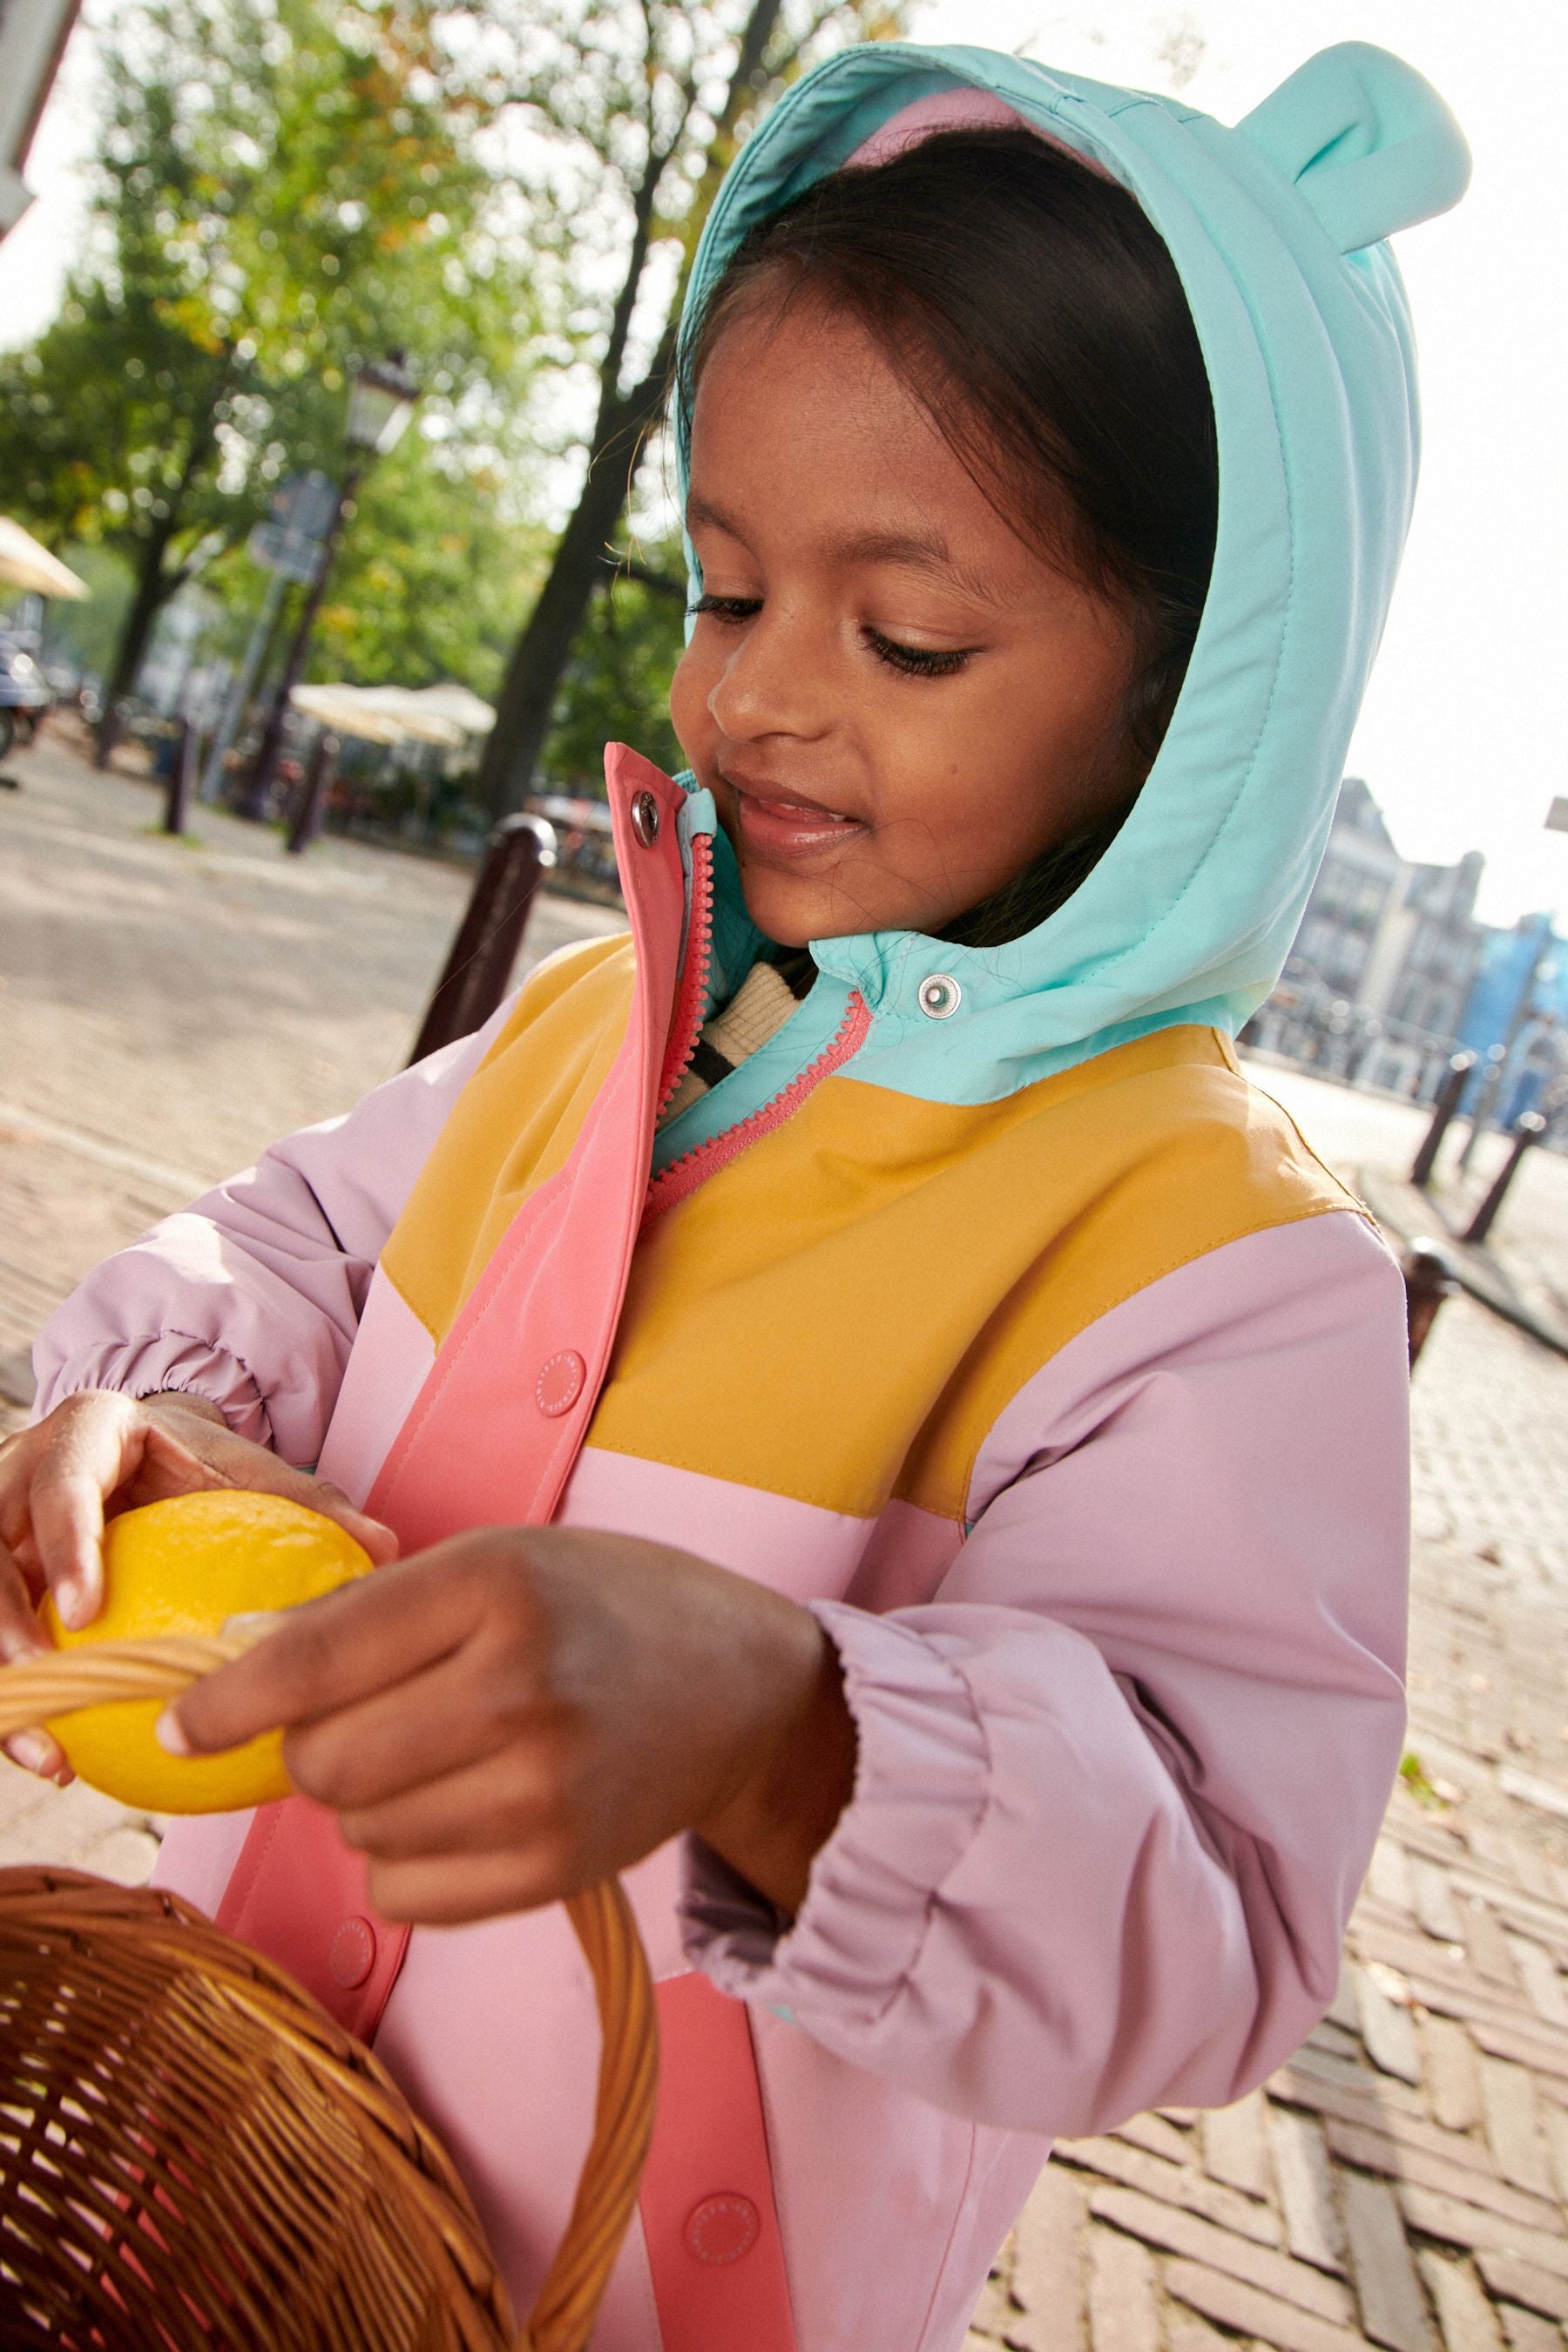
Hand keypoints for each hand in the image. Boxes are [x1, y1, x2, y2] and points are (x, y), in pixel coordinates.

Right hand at [0, 1389, 395, 1780]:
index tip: (88, 1607)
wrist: (144, 1454)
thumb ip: (309, 1504)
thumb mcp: (247, 1470)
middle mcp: (15, 1477)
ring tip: (47, 1751)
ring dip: (3, 1681)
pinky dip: (20, 1704)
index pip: (59, 1484)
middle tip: (43, 1682)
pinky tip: (59, 1763)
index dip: (64, 1543)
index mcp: (81, 1436)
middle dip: (2, 1621)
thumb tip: (386, 1549)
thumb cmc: (199, 1465)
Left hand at [161, 1526, 857, 1923]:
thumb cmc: (607, 1607)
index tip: (180, 1726)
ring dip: (365, 1804)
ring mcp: (546, 1790)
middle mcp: (522, 1686)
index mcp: (499, 1585)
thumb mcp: (500, 1562)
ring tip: (437, 1757)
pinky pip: (406, 1894)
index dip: (226, 1702)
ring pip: (358, 1832)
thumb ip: (372, 1613)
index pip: (315, 1659)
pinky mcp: (560, 1870)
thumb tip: (235, 1671)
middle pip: (323, 1763)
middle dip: (312, 1749)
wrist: (745, 1691)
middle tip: (365, 1721)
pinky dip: (405, 1859)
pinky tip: (462, 1809)